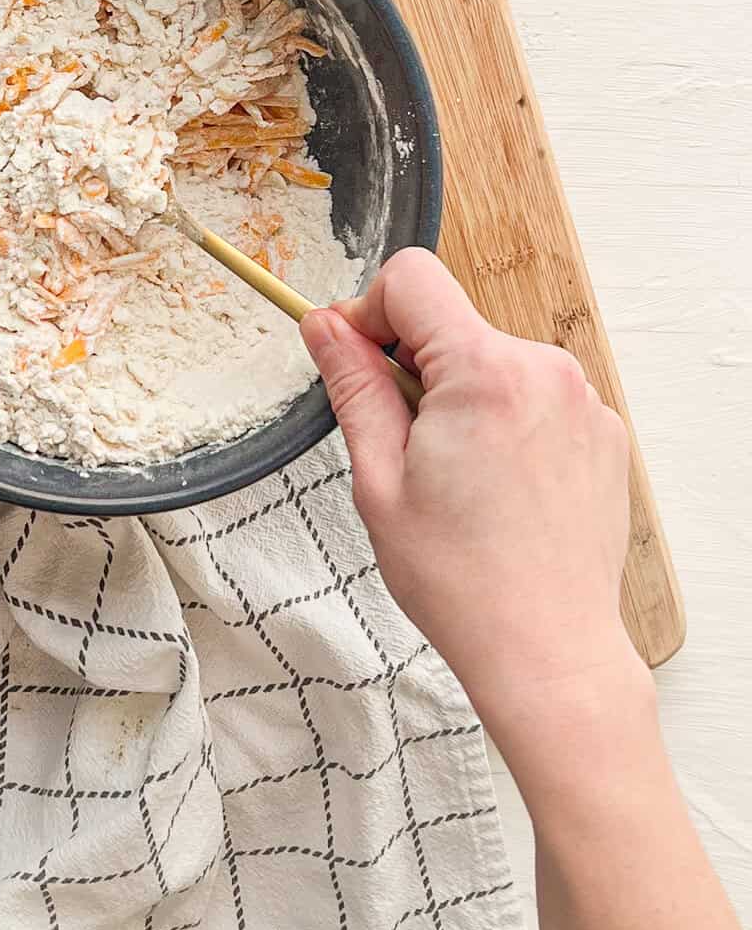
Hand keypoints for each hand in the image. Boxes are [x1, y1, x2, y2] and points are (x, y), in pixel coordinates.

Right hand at [301, 248, 645, 738]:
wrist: (548, 651)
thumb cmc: (462, 581)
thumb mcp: (379, 479)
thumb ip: (353, 386)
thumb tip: (326, 326)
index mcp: (485, 373)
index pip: (412, 278)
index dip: (370, 312)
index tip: (357, 365)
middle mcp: (545, 370)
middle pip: (452, 323)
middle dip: (414, 366)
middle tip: (402, 447)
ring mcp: (582, 400)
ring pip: (491, 361)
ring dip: (460, 396)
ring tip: (453, 478)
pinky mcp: (602, 431)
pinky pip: (533, 395)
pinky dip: (504, 422)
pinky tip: (496, 488)